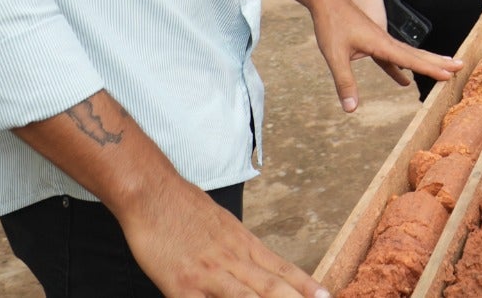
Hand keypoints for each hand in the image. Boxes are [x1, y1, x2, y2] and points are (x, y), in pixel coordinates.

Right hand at [117, 171, 326, 296]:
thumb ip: (241, 250)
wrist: (153, 193)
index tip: (327, 297)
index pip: (283, 269)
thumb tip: (258, 267)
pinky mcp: (182, 286)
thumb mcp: (224, 226)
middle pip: (272, 288)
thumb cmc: (186, 209)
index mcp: (244, 245)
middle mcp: (233, 260)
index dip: (306, 286)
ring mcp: (209, 274)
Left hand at [310, 0, 460, 111]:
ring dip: (426, 61)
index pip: (411, 59)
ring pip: (408, 54)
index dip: (430, 68)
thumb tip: (351, 109)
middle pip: (418, 54)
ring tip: (443, 68)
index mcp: (381, 44)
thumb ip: (345, 82)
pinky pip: (393, 56)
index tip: (449, 74)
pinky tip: (403, 79)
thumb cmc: (331, 24)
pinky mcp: (372, 41)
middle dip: (439, 61)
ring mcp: (380, 40)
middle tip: (461, 65)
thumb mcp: (335, 56)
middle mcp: (386, 41)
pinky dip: (402, 67)